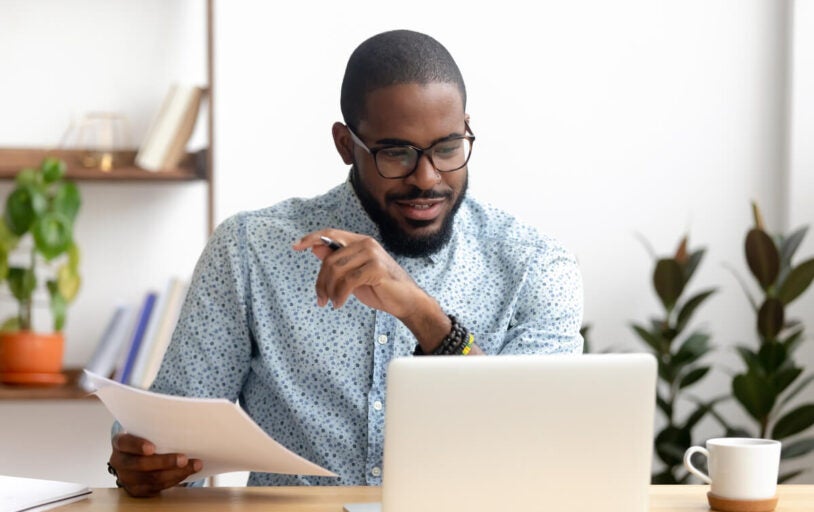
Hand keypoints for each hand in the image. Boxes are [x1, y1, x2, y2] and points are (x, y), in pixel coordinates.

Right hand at [109, 432, 201, 496]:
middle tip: (184, 459)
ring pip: (152, 479)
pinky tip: (187, 472)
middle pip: (140, 465)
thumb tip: (183, 419)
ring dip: (176, 473)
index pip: (125, 443)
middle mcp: (119, 462)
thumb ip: (155, 428)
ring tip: (194, 465)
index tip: (152, 448)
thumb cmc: (145, 437)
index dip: (137, 446)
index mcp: (120, 443)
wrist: (135, 455)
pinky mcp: (137, 490)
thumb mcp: (144, 430)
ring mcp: (127, 478)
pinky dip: (175, 479)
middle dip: (165, 462)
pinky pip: (158, 487)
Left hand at [293, 230, 424, 318]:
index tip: (295, 246)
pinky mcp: (376, 268)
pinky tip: (340, 304)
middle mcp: (366, 243)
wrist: (406, 301)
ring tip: (331, 303)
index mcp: (360, 241)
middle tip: (321, 299)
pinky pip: (348, 281)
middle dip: (321, 282)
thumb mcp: (352, 274)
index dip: (311, 238)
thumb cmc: (380, 288)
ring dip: (329, 291)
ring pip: (336, 270)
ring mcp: (372, 254)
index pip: (330, 234)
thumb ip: (336, 260)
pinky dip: (340, 295)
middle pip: (330, 259)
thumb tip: (315, 247)